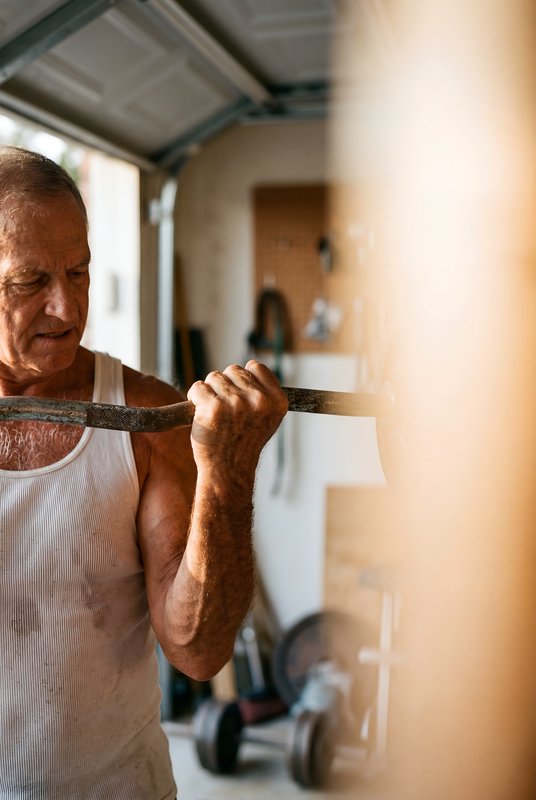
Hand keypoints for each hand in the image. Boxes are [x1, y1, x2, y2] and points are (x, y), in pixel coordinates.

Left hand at [186, 360, 287, 478]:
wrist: (227, 470)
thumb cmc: (243, 443)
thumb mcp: (267, 419)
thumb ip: (263, 393)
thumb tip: (250, 368)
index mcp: (277, 401)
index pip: (256, 367)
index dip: (244, 379)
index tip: (240, 396)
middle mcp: (259, 400)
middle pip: (233, 370)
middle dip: (225, 386)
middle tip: (226, 410)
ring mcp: (236, 403)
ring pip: (213, 377)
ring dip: (209, 393)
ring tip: (215, 415)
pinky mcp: (213, 407)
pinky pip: (198, 387)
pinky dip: (194, 398)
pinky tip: (202, 415)